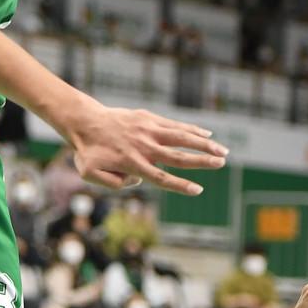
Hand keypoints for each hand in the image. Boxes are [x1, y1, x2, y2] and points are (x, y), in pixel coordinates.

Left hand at [68, 101, 228, 194]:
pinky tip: (207, 134)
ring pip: (181, 137)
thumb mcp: (91, 174)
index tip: (198, 189)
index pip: (162, 177)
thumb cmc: (88, 151)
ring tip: (223, 151)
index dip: (180, 185)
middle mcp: (143, 146)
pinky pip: (173, 125)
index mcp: (133, 163)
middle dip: (202, 161)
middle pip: (178, 156)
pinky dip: (191, 129)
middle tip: (221, 164)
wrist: (84, 121)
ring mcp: (147, 130)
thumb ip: (112, 184)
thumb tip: (135, 182)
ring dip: (203, 144)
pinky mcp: (147, 118)